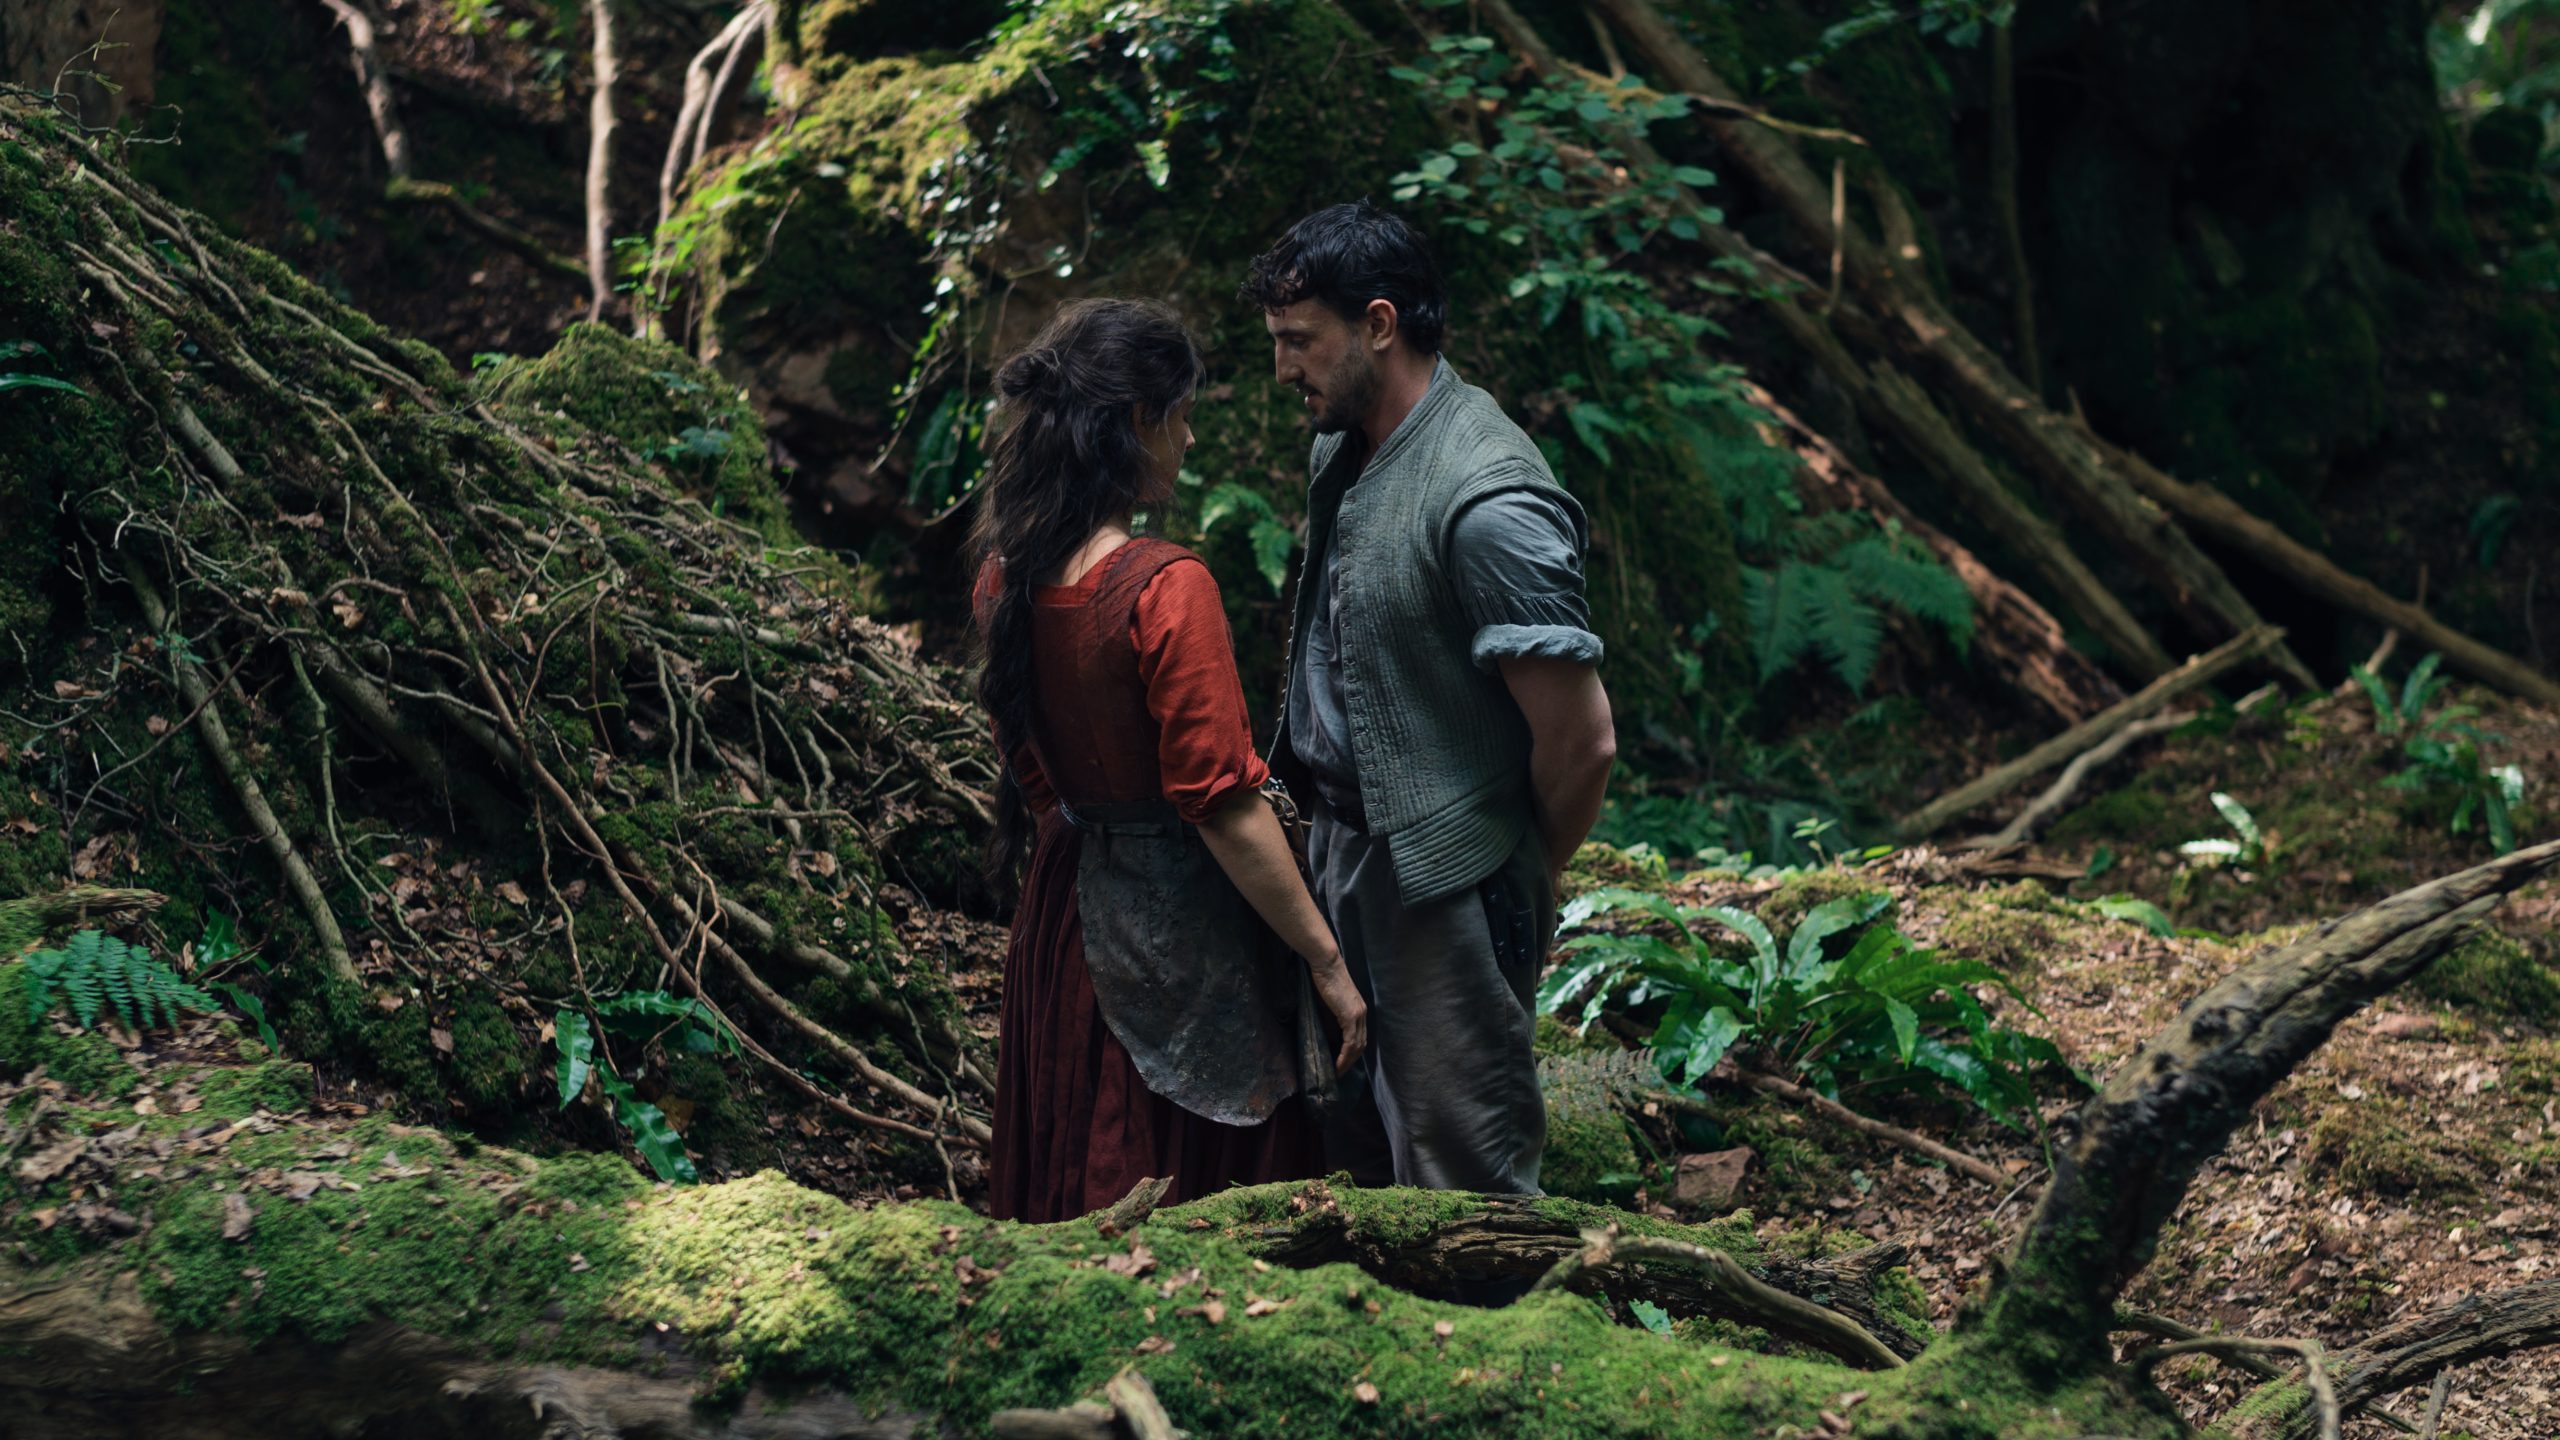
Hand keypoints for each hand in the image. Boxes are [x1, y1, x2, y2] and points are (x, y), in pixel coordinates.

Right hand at [1308, 950, 1367, 1075]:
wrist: (1326, 964)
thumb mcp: (1329, 1001)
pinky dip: (1345, 1056)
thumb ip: (1331, 1016)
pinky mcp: (1350, 1016)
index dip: (1352, 1053)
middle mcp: (1362, 1014)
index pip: (1360, 1037)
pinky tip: (1337, 1064)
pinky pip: (1350, 1042)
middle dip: (1351, 1061)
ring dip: (1347, 1062)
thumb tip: (1326, 1032)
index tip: (1342, 1064)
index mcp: (1359, 1009)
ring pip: (1357, 1046)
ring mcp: (1358, 1015)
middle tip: (1339, 1073)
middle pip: (1361, 1044)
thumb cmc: (1324, 978)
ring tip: (1337, 1073)